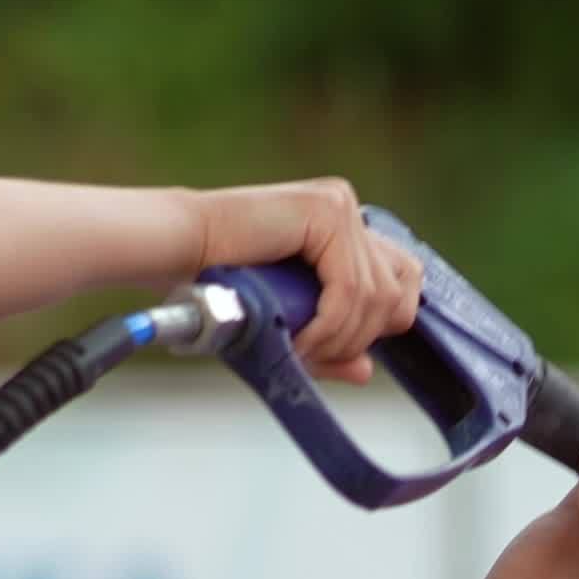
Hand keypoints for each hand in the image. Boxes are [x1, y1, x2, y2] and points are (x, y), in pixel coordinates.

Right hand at [183, 178, 420, 384]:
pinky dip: (329, 326)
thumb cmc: (219, 286)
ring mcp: (339, 206)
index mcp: (344, 229)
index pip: (402, 283)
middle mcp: (347, 210)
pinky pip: (351, 288)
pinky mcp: (327, 211)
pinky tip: (299, 341)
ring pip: (376, 296)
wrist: (176, 252)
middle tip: (315, 353)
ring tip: (299, 350)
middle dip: (362, 335)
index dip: (377, 326)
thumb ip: (330, 343)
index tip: (334, 350)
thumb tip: (368, 371)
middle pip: (399, 290)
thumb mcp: (288, 322)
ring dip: (339, 338)